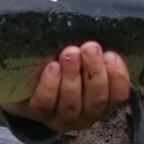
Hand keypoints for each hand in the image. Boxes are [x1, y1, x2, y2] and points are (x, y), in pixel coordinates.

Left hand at [1, 41, 129, 132]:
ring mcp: (60, 117)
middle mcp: (85, 114)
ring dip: (72, 76)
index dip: (118, 76)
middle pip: (96, 99)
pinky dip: (51, 85)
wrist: (23, 85)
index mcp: (102, 101)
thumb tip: (100, 26)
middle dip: (94, 72)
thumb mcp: (81, 59)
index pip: (119, 95)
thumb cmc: (60, 65)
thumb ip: (92, 52)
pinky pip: (45, 103)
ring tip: (70, 53)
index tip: (111, 54)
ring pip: (71, 103)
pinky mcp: (37, 113)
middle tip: (90, 48)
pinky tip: (52, 67)